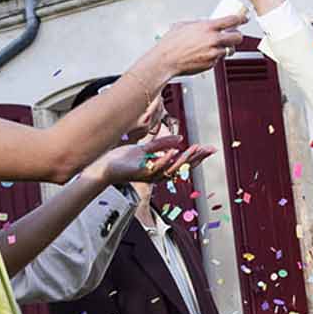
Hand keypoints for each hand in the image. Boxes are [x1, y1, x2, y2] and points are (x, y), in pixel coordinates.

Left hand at [89, 136, 211, 190]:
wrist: (103, 168)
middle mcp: (158, 173)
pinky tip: (174, 152)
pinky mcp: (141, 173)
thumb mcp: (145, 148)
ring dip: (185, 158)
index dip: (197, 156)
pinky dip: (166, 159)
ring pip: (172, 168)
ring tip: (195, 149)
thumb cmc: (122, 161)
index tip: (210, 149)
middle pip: (182, 167)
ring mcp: (150, 175)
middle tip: (208, 150)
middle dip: (196, 158)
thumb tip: (180, 138)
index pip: (183, 162)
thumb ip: (162, 143)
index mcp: (160, 168)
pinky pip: (157, 167)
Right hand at [151, 16, 246, 78]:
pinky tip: (205, 54)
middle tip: (236, 35)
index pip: (232, 20)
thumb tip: (204, 22)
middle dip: (238, 36)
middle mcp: (213, 40)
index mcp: (207, 27)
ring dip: (226, 47)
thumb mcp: (184, 25)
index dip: (241, 18)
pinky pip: (219, 58)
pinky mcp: (211, 63)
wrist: (166, 60)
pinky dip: (215, 56)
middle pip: (237, 37)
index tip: (244, 18)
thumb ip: (198, 23)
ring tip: (217, 45)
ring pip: (229, 49)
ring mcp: (214, 53)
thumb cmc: (171, 43)